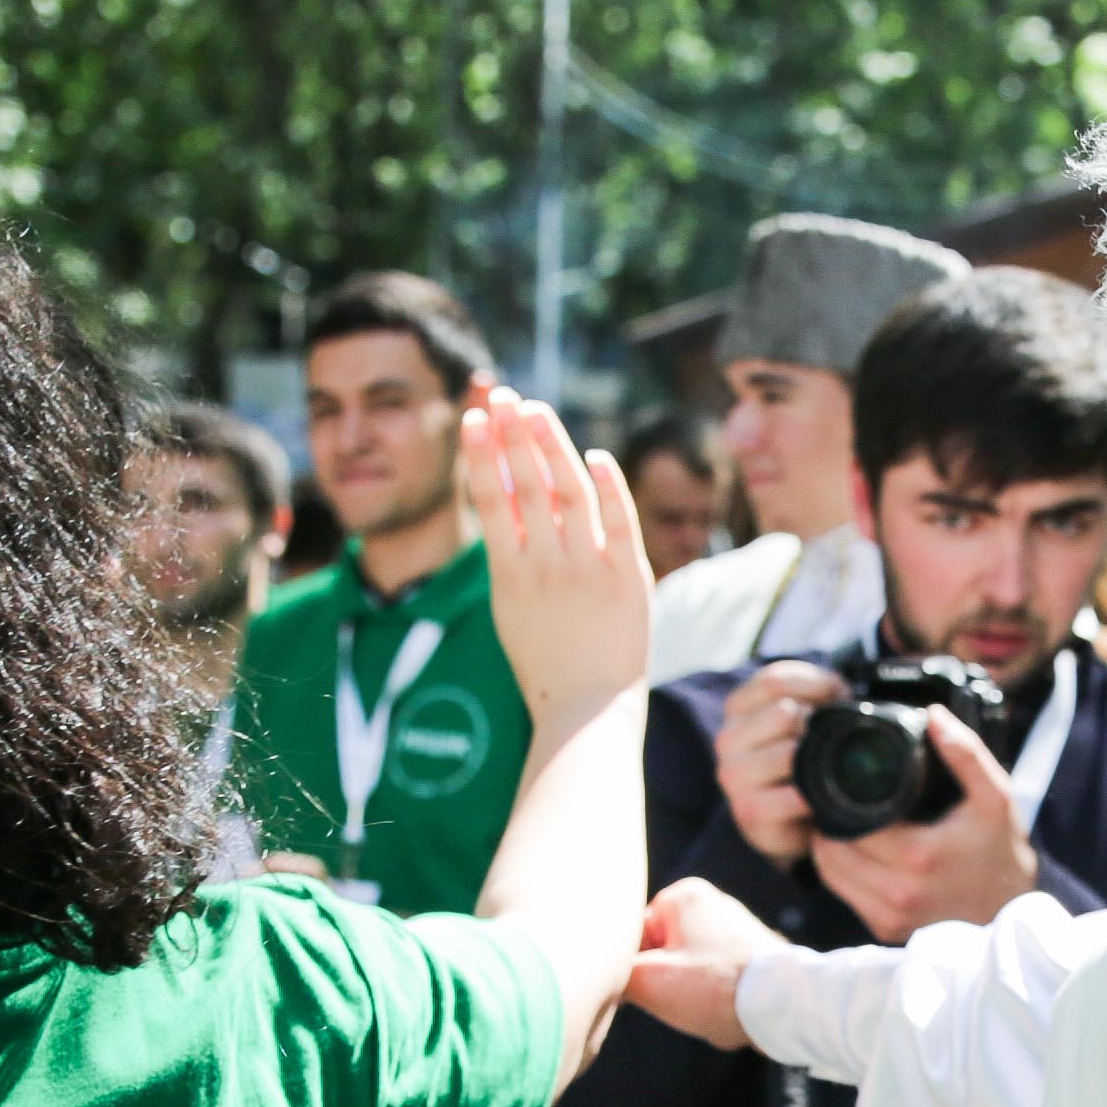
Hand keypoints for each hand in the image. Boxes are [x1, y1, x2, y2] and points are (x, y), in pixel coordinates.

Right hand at [462, 379, 648, 729]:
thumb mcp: (511, 608)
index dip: (483, 455)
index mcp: (510, 575)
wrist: (586, 710)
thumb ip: (512, 554)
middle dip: (512, 436)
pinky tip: (595, 456)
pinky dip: (609, 487)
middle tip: (503, 396)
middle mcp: (547, 566)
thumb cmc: (546, 662)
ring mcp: (589, 571)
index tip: (476, 417)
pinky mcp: (629, 580)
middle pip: (528, 486)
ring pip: (569, 494)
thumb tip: (506, 495)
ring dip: (550, 447)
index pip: (493, 500)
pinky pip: (620, 523)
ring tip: (534, 410)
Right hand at [629, 875, 789, 1044]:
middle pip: (661, 955)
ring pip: (686, 971)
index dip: (639, 973)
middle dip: (669, 986)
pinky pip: (714, 979)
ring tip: (711, 1004)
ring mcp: (732, 926)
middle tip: (688, 999)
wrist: (783, 1007)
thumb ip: (615, 973)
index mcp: (682, 896)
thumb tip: (606, 976)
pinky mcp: (749, 952)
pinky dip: (714, 998)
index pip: (633, 939)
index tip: (658, 989)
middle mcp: (709, 902)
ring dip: (691, 996)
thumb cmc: (717, 988)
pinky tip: (727, 1008)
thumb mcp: (649, 982)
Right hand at [713, 660, 839, 868]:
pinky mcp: (748, 809)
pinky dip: (812, 796)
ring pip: (787, 753)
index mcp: (738, 707)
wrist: (782, 819)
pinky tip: (815, 797)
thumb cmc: (796, 758)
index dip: (815, 684)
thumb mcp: (803, 715)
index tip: (839, 696)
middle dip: (816, 725)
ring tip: (821, 769)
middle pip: (782, 712)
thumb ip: (817, 693)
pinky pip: (792, 796)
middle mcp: (728, 738)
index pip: (773, 679)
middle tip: (830, 739)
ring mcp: (734, 775)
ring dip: (814, 762)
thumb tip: (841, 691)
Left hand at [809, 710, 1039, 941]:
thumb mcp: (994, 795)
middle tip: (837, 798)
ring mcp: (891, 916)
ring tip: (841, 821)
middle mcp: (899, 892)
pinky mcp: (886, 929)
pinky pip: (843, 896)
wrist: (1012, 906)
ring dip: (829, 847)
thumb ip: (965, 753)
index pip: (852, 822)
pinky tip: (853, 851)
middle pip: (833, 849)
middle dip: (830, 821)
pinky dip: (840, 872)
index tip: (844, 781)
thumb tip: (932, 715)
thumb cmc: (1002, 848)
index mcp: (918, 856)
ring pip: (830, 874)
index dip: (841, 798)